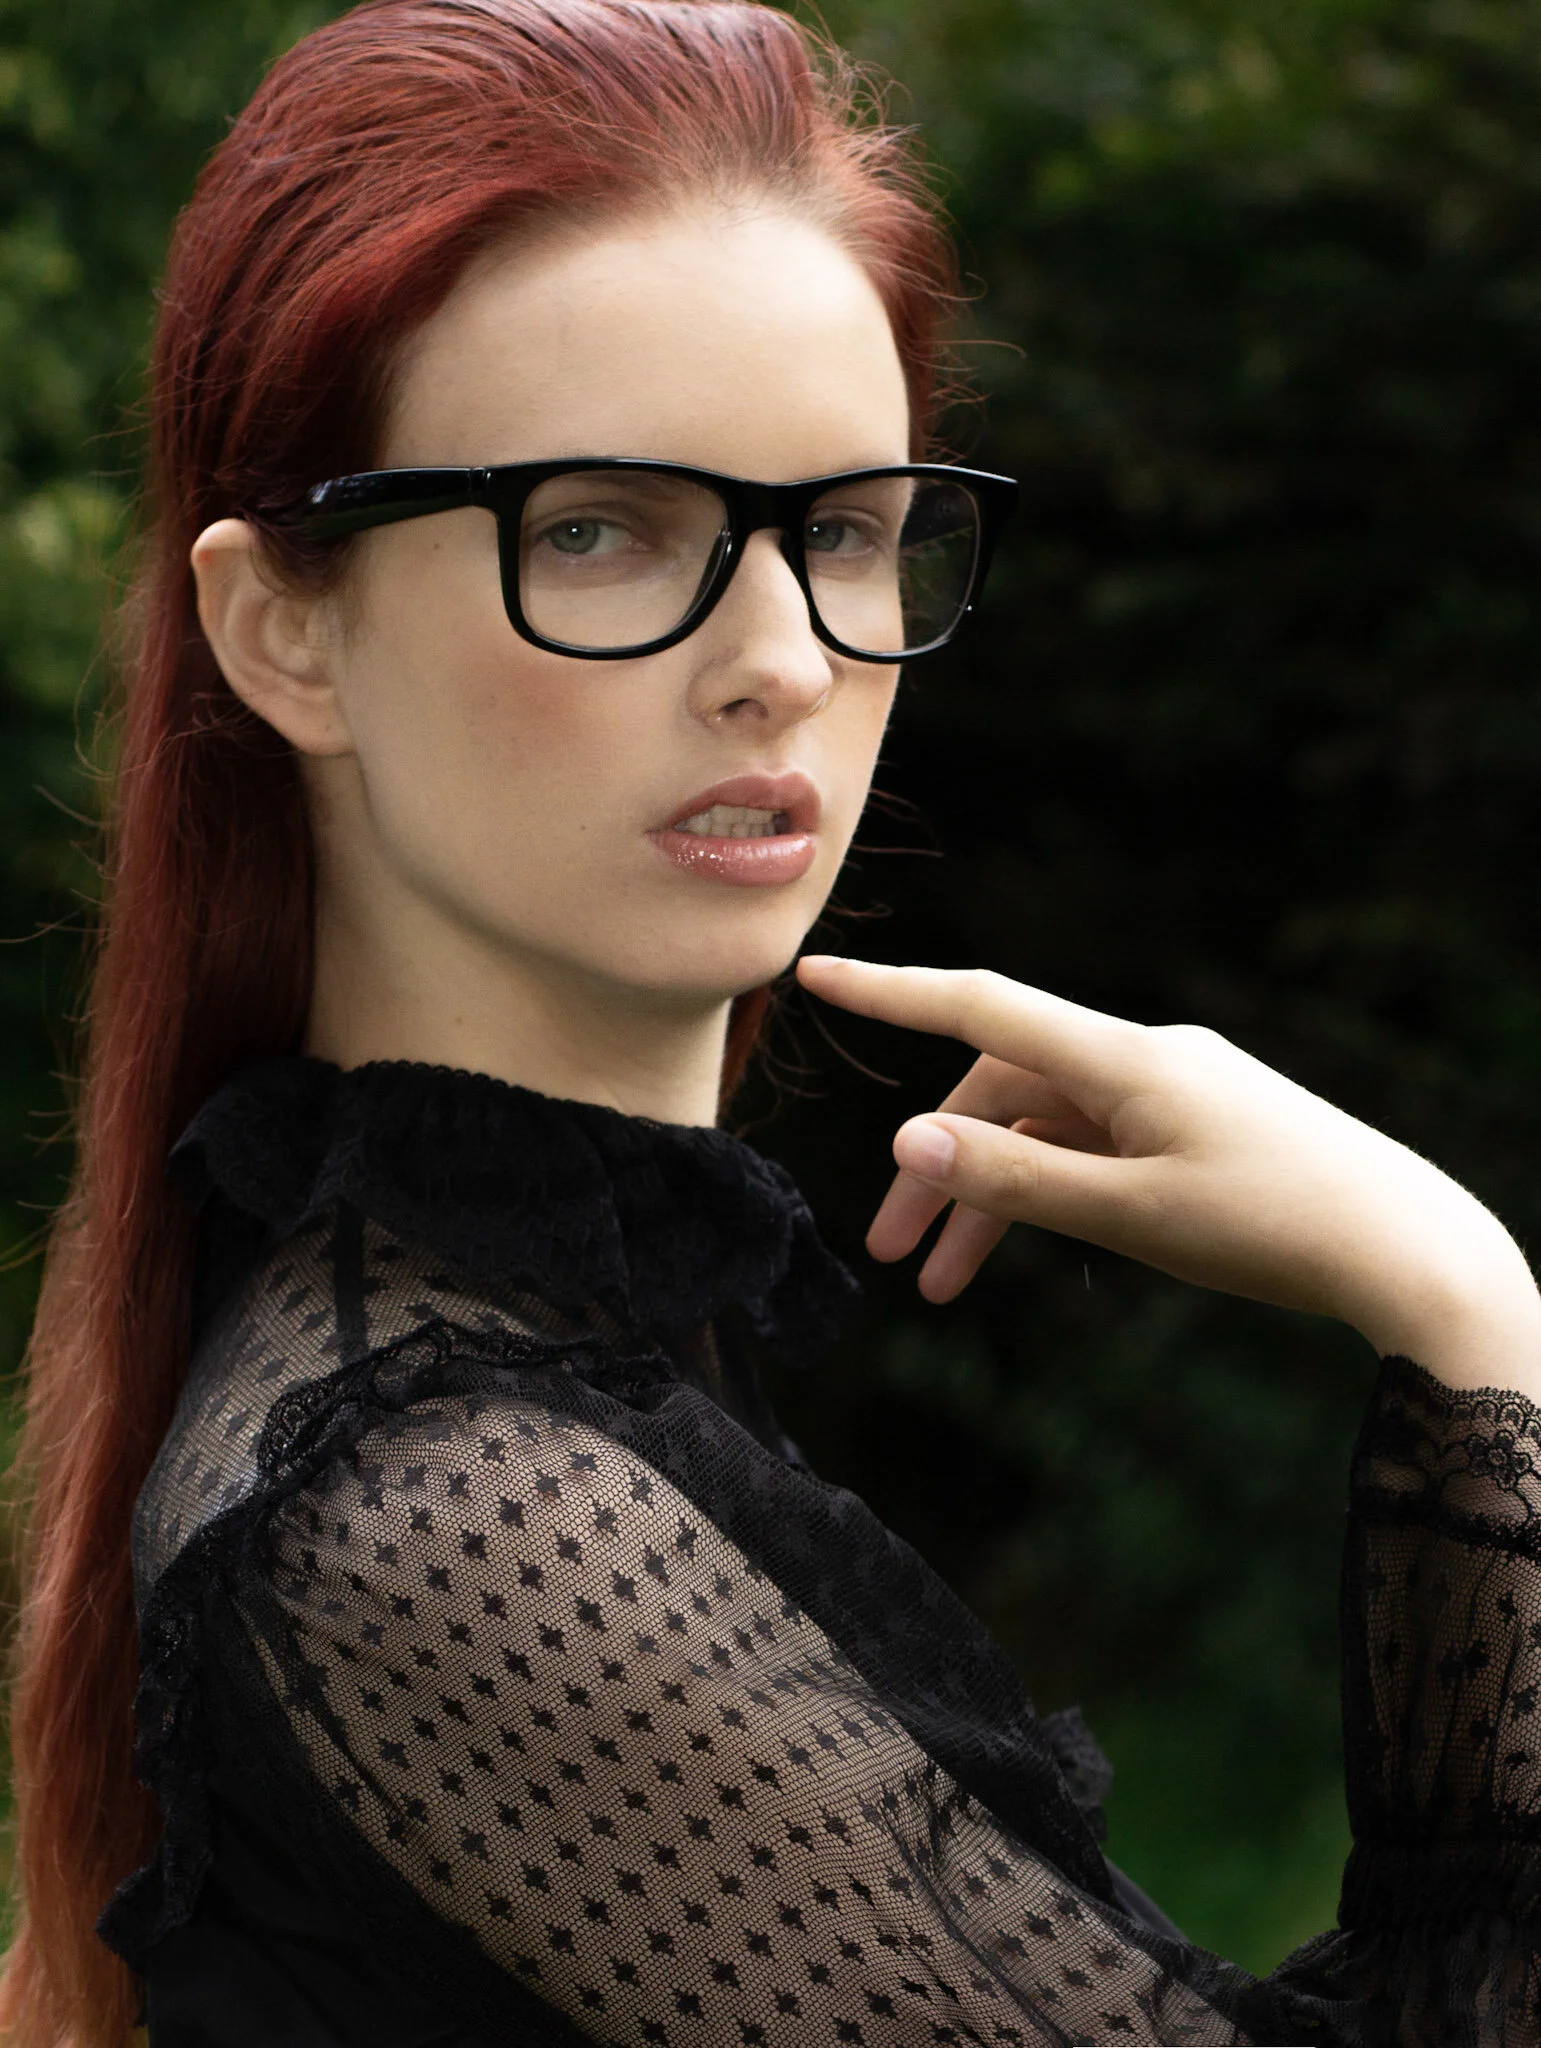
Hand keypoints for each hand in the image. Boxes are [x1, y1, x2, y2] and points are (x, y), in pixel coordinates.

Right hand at [796, 956, 1540, 1395]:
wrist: (1416, 1253)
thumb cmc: (1276, 1231)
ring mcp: (1177, 1091)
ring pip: (1049, 1127)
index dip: (892, 993)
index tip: (817, 978)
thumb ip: (1015, 1180)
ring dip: (993, 1195)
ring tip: (945, 1287)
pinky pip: (1099, 1143)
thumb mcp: (1131, 1216)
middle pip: (1006, 1091)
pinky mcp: (1202, 1126)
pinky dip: (1052, 1191)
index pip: (982, 1007)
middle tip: (893, 1255)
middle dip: (940, 1167)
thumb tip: (906, 1140)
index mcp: (1127, 1059)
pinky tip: (1034, 1245)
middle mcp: (1146, 1058)